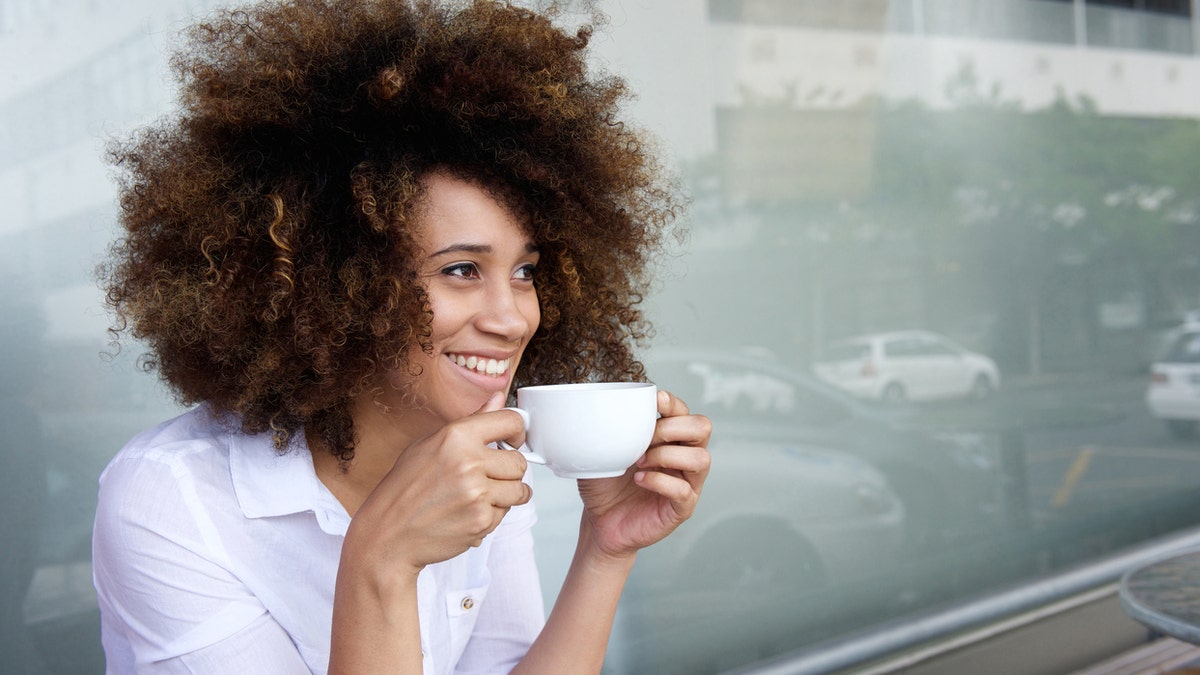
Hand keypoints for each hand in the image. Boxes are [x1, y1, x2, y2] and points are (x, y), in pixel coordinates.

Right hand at [343, 393, 531, 578]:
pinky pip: (505, 513)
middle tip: (487, 477)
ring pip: (518, 490)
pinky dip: (491, 515)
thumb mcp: (430, 443)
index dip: (517, 431)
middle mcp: (468, 462)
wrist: (388, 533)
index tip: (514, 440)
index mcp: (456, 436)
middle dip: (508, 470)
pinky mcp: (481, 521)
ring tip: (478, 496)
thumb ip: (471, 421)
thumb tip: (499, 398)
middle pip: (519, 462)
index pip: (511, 421)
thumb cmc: (405, 487)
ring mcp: (477, 493)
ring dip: (505, 495)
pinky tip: (467, 513)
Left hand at [576, 389, 710, 559]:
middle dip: (673, 427)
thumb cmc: (606, 483)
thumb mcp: (606, 449)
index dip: (673, 403)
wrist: (599, 520)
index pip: (685, 412)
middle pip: (702, 428)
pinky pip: (683, 490)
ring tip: (639, 462)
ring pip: (701, 458)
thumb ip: (614, 427)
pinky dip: (659, 481)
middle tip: (645, 438)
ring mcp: (687, 483)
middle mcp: (684, 457)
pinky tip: (640, 481)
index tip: (654, 400)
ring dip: (666, 455)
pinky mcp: (682, 507)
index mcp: (670, 439)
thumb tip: (607, 404)